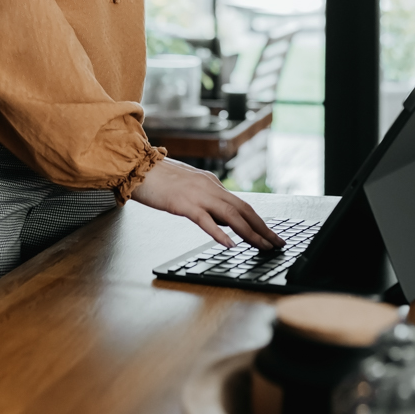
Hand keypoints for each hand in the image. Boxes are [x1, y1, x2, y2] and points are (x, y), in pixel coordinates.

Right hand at [131, 158, 285, 249]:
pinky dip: (219, 234)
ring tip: (262, 247)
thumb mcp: (189, 189)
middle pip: (244, 209)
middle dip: (263, 228)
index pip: (243, 204)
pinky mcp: (183, 203)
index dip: (260, 221)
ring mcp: (197, 194)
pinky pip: (205, 220)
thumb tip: (225, 221)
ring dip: (250, 233)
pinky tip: (230, 245)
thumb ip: (208, 203)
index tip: (271, 235)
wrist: (136, 166)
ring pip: (231, 215)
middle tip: (277, 244)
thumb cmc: (159, 180)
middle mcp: (210, 186)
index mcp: (212, 184)